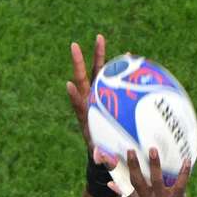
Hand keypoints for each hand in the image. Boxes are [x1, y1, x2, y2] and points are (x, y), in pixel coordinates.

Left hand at [66, 34, 113, 161]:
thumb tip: (100, 158)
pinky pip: (113, 78)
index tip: (69, 85)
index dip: (73, 96)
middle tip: (73, 45)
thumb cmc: (106, 155)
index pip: (78, 105)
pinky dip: (118, 67)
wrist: (107, 148)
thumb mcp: (104, 159)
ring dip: (98, 56)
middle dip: (79, 64)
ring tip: (99, 37)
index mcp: (86, 117)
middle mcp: (90, 102)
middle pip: (83, 80)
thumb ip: (103, 158)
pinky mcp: (110, 94)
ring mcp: (99, 95)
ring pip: (97, 73)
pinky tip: (127, 55)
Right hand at [117, 148, 194, 196]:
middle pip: (137, 181)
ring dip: (155, 165)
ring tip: (153, 150)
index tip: (106, 157)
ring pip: (156, 180)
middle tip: (131, 150)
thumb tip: (110, 183)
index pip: (123, 185)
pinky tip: (186, 160)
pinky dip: (184, 171)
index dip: (114, 172)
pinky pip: (180, 183)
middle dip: (133, 165)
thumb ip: (126, 196)